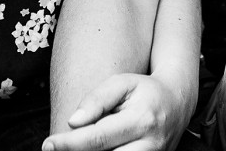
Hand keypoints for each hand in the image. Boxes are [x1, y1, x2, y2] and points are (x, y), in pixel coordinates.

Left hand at [43, 73, 189, 150]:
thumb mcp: (121, 83)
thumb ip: (97, 99)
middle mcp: (150, 145)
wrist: (177, 103)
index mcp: (142, 120)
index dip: (69, 144)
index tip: (48, 144)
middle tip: (55, 150)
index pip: (98, 138)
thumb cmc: (144, 91)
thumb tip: (74, 121)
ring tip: (74, 149)